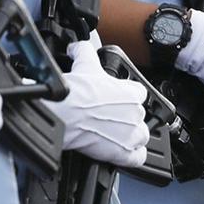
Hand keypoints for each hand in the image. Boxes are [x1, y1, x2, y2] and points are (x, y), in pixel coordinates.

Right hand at [50, 38, 150, 166]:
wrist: (63, 114)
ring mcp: (131, 135)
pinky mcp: (124, 154)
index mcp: (131, 93)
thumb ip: (84, 49)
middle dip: (125, 116)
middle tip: (107, 116)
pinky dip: (133, 156)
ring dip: (131, 136)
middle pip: (139, 115)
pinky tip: (123, 152)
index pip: (138, 93)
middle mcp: (136, 113)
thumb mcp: (83, 62)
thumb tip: (77, 46)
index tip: (115, 99)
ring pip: (141, 136)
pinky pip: (138, 157)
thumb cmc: (74, 93)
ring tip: (114, 134)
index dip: (125, 96)